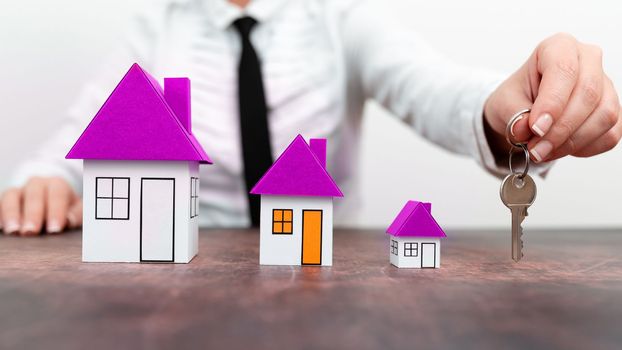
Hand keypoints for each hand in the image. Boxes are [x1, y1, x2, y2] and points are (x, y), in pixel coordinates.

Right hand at [0, 177, 81, 235]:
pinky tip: (1, 228)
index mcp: (57, 184)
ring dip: (11, 214)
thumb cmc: (66, 208)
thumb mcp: (76, 209)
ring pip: (11, 197)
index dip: (56, 212)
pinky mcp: (5, 199)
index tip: (54, 230)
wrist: (52, 199)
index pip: (57, 195)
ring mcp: (18, 190)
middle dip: (32, 214)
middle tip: (31, 232)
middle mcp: (36, 184)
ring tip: (13, 231)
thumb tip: (69, 221)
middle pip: (33, 195)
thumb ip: (76, 214)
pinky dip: (0, 214)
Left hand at [484, 33, 620, 162]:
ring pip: (604, 115)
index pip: (564, 70)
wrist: (524, 110)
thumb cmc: (516, 98)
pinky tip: (560, 149)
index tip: (536, 128)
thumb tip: (524, 129)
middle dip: (561, 129)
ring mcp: (605, 85)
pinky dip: (584, 148)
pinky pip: (610, 134)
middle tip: (536, 149)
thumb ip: (514, 116)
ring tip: (542, 151)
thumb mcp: (504, 103)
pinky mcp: (613, 110)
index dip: (552, 103)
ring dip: (572, 142)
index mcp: (558, 47)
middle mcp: (588, 60)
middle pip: (588, 94)